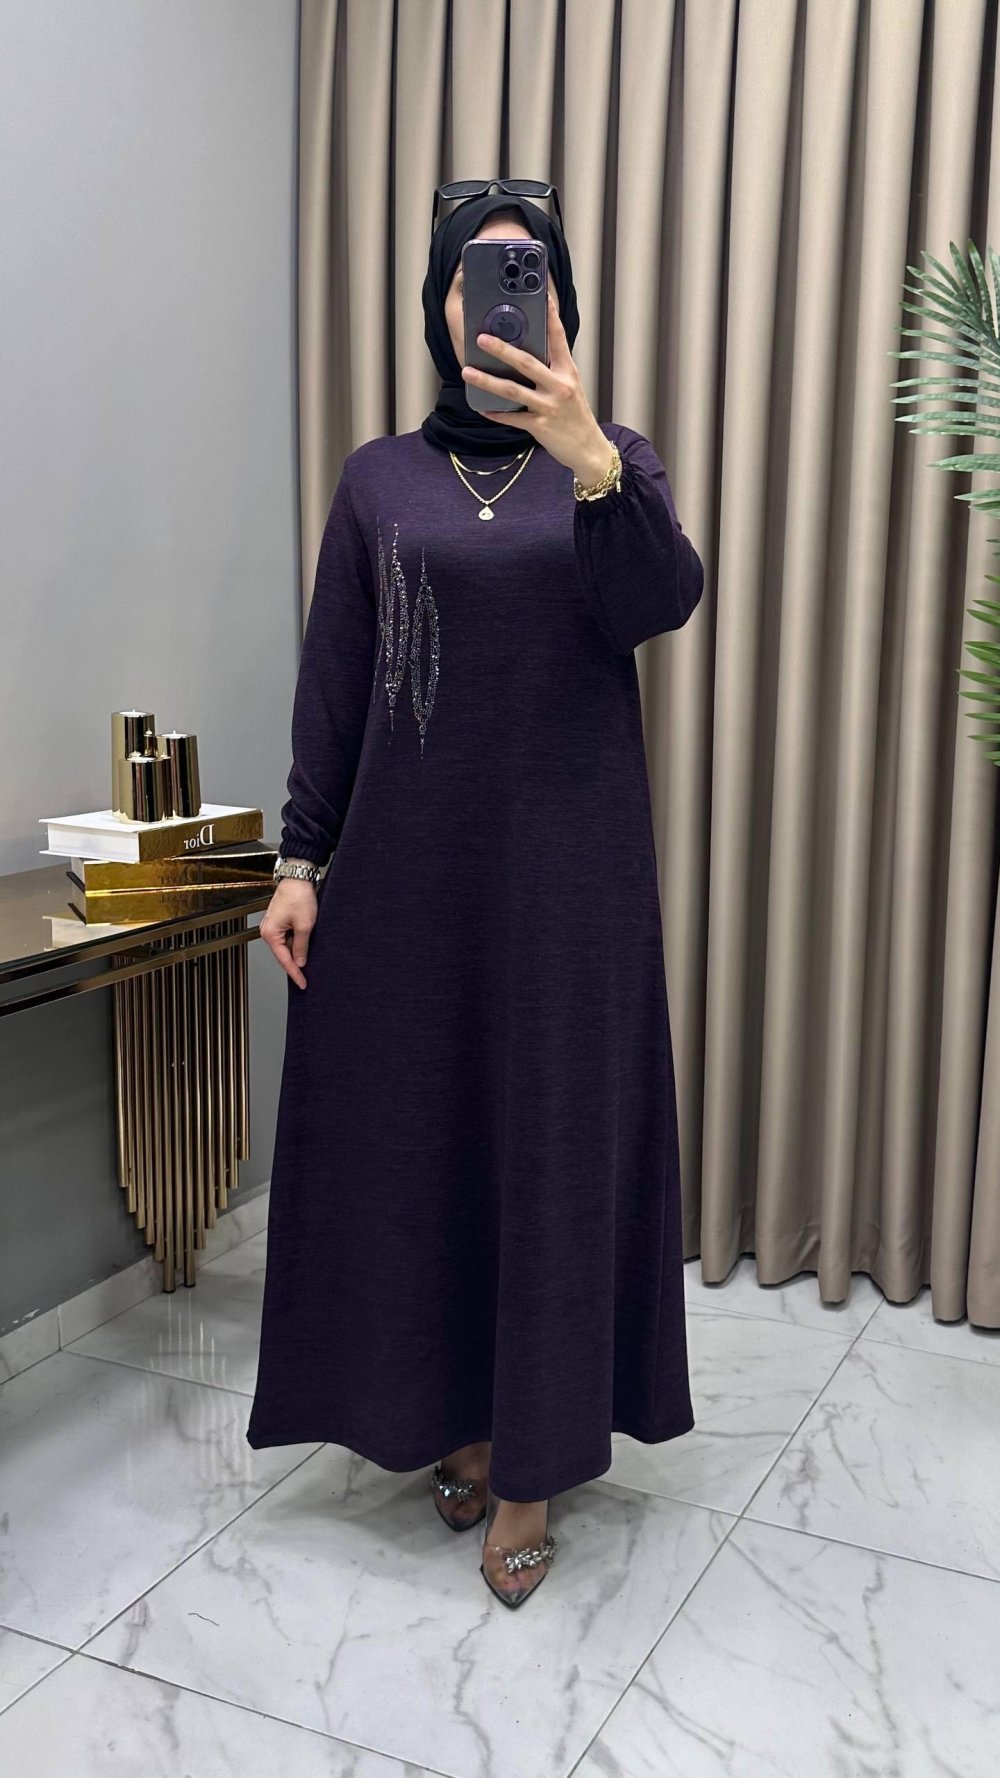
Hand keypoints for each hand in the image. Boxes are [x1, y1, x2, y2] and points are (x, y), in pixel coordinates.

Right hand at [260, 879, 317, 989]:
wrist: (298, 878)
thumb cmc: (298, 896)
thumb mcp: (305, 925)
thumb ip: (301, 946)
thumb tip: (300, 961)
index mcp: (270, 933)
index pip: (284, 960)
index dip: (295, 973)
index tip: (303, 983)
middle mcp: (268, 930)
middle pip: (283, 953)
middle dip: (296, 962)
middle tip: (308, 975)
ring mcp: (273, 925)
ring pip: (287, 945)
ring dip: (298, 949)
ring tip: (310, 947)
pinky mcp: (279, 920)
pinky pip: (288, 936)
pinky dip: (297, 940)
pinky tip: (306, 939)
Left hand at [461, 285, 615, 487]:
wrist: (589, 449)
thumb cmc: (576, 417)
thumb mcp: (570, 388)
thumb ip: (552, 371)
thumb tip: (525, 356)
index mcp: (568, 372)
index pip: (558, 338)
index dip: (551, 316)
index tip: (543, 297)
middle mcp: (560, 386)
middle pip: (526, 362)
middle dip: (502, 349)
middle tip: (482, 338)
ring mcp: (549, 407)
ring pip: (513, 390)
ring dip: (487, 380)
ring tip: (467, 372)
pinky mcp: (540, 427)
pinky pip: (513, 418)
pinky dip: (496, 413)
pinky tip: (481, 407)